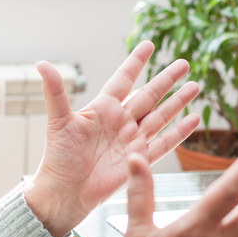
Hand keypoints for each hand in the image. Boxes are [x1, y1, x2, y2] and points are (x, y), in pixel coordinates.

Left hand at [24, 41, 200, 236]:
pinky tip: (194, 119)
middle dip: (167, 79)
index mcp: (103, 108)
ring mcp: (132, 140)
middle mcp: (121, 121)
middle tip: (184, 63)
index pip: (124, 79)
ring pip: (161, 115)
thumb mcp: (59, 121)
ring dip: (178, 101)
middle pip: (149, 94)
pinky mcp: (140, 159)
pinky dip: (179, 132)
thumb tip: (42, 64)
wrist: (66, 192)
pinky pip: (164, 143)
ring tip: (195, 85)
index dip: (136, 62)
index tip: (149, 45)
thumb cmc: (58, 157)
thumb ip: (56, 92)